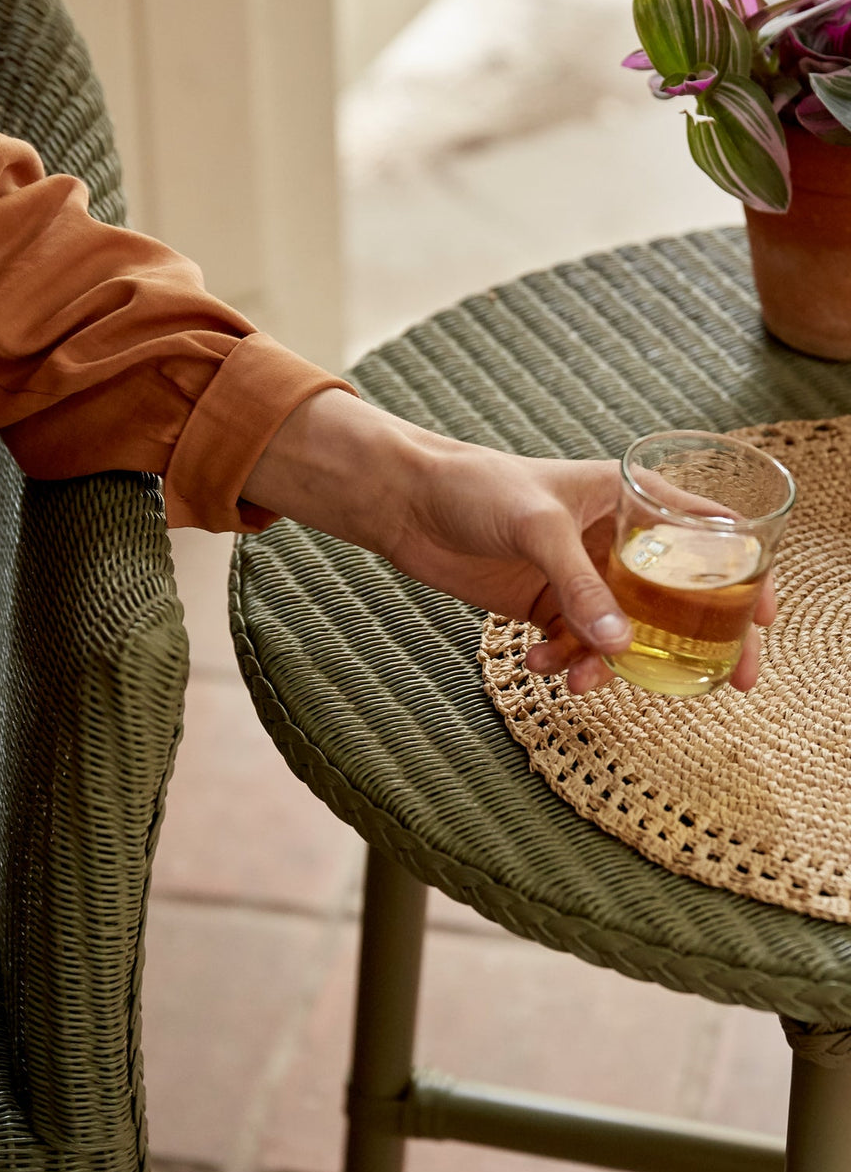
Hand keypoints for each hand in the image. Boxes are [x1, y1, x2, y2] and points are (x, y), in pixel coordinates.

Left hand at [242, 391, 769, 693]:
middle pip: (677, 595)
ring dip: (611, 662)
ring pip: (623, 630)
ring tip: (581, 679)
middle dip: (696, 640)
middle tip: (723, 683)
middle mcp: (615, 539)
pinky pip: (575, 644)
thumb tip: (623, 647)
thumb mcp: (538, 529)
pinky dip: (564, 662)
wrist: (407, 503)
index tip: (765, 619)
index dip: (746, 573)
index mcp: (630, 498)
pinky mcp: (544, 604)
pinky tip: (536, 663)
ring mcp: (580, 575)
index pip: (709, 532)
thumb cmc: (476, 488)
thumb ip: (580, 587)